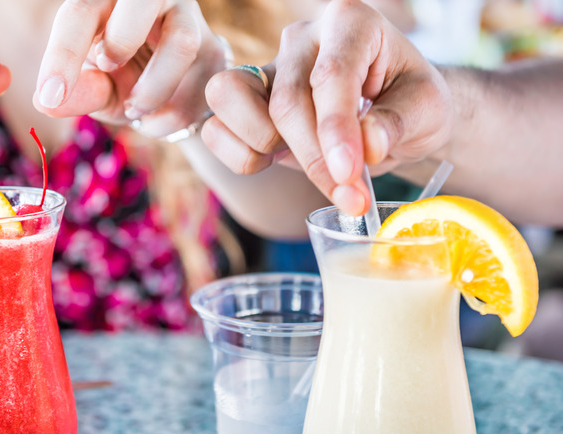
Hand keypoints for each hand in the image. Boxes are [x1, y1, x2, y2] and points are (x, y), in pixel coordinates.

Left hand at [34, 0, 228, 137]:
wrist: (172, 90)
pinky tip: (155, 119)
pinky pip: (199, 82)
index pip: (81, 12)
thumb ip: (77, 92)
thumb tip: (45, 102)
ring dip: (153, 88)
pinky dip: (171, 114)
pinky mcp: (215, 49)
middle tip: (108, 69)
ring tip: (135, 110)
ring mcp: (187, 18)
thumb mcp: (96, 87)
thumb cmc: (123, 77)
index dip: (63, 54)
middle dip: (122, 39)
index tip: (50, 96)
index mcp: (108, 0)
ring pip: (181, 41)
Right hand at [203, 0, 453, 215]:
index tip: (350, 176)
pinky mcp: (247, 103)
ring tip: (312, 168)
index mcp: (349, 23)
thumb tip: (367, 143)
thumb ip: (399, 121)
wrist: (395, 114)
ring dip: (264, 148)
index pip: (330, 76)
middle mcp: (301, 40)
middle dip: (315, 160)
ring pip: (230, 99)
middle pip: (284, 102)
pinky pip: (217, 128)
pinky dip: (241, 156)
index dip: (336, 130)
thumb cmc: (411, 102)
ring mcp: (268, 69)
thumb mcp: (428, 109)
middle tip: (352, 199)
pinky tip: (280, 163)